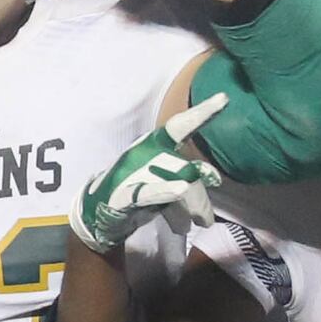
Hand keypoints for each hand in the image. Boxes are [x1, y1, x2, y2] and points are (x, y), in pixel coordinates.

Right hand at [77, 93, 229, 249]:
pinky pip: (150, 191)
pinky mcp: (124, 193)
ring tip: (199, 223)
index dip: (202, 113)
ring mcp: (133, 171)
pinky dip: (165, 189)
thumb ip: (185, 179)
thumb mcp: (161, 182)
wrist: (97, 214)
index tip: (223, 98)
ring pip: (176, 182)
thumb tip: (214, 183)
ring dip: (193, 206)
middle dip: (200, 197)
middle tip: (205, 219)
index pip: (180, 126)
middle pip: (186, 168)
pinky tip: (179, 189)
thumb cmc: (134, 193)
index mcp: (154, 145)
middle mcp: (145, 152)